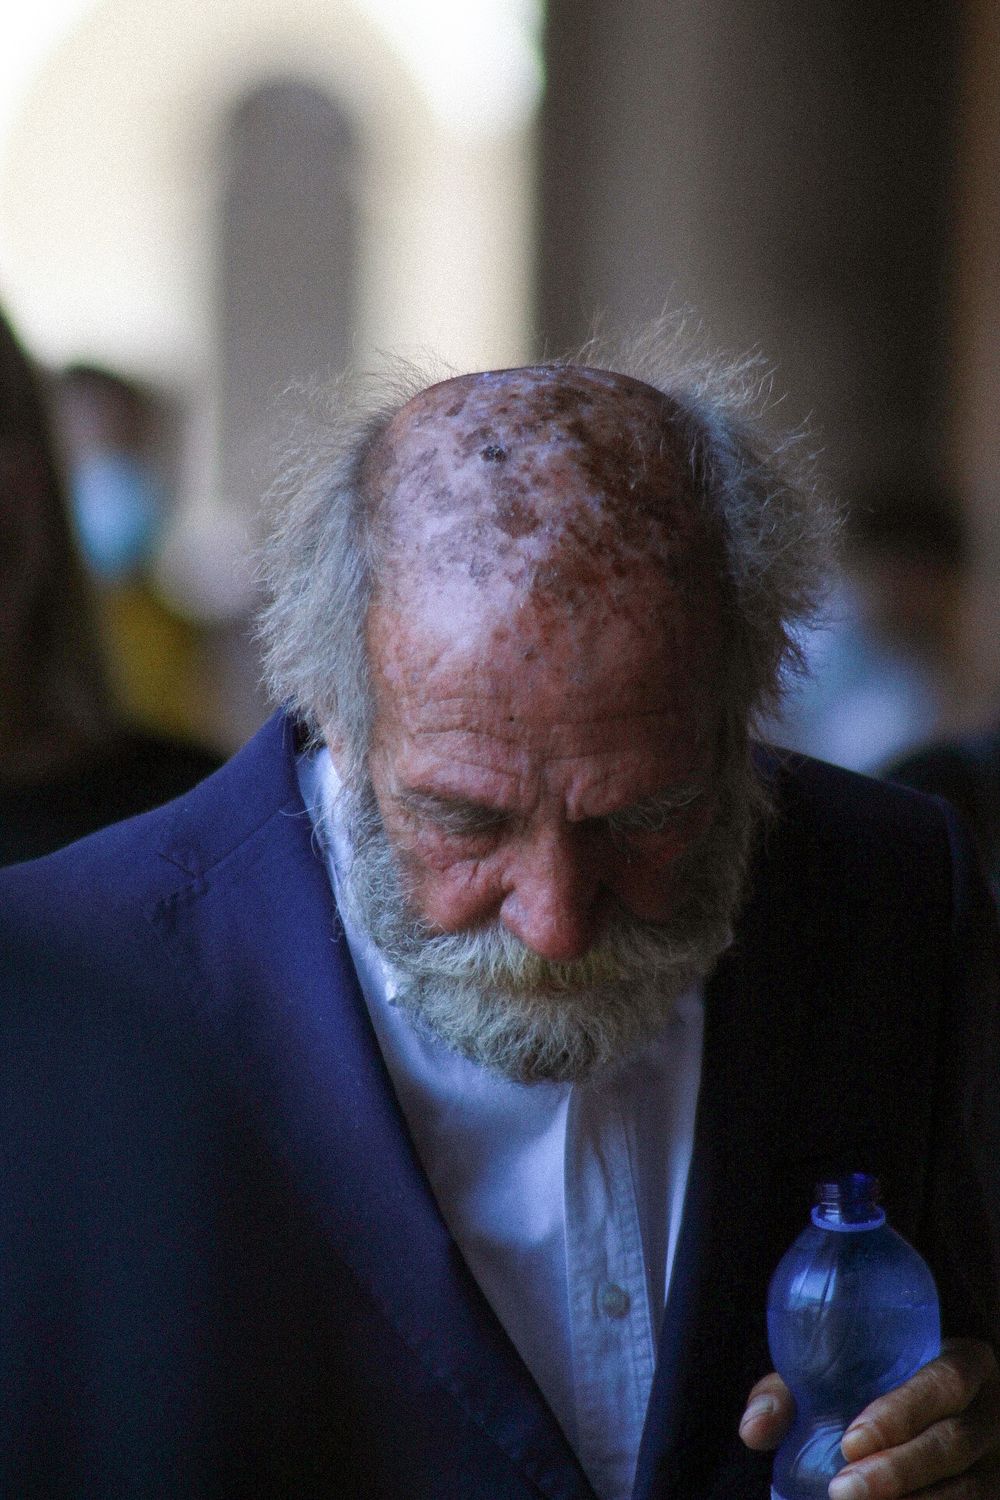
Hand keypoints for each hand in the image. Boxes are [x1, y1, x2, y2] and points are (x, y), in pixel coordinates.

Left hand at [739, 1338, 999, 1496]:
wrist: (920, 1412)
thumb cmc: (875, 1382)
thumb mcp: (840, 1372)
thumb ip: (794, 1391)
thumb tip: (754, 1430)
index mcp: (963, 1363)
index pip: (944, 1383)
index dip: (902, 1412)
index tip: (850, 1441)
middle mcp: (988, 1414)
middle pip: (953, 1443)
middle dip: (898, 1471)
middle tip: (843, 1491)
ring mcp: (996, 1461)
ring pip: (968, 1490)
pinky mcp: (992, 1492)